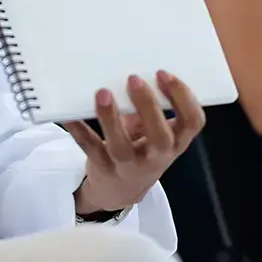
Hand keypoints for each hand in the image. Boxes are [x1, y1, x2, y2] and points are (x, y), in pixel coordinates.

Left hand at [65, 72, 203, 213]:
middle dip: (148, 107)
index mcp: (175, 142)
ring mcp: (128, 165)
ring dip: (111, 119)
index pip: (193, 122)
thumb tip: (136, 71)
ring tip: (103, 93)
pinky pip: (89, 147)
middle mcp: (156, 156)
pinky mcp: (102, 167)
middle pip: (161, 137)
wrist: (120, 191)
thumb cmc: (141, 149)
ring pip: (121, 146)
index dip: (183, 98)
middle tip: (134, 79)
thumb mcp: (153, 131)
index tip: (164, 74)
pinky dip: (78, 129)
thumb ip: (149, 108)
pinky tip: (68, 114)